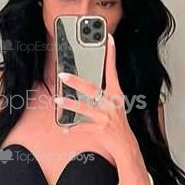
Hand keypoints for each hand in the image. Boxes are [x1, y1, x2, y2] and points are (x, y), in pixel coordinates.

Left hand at [54, 32, 137, 157]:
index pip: (113, 71)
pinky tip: (64, 129)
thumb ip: (103, 93)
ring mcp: (105, 117)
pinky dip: (72, 129)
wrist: (126, 145)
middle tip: (63, 75)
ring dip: (70, 104)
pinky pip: (82, 128)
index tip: (108, 40)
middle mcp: (111, 104)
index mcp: (116, 95)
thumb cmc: (118, 124)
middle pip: (92, 89)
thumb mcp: (114, 105)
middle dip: (76, 81)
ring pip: (84, 109)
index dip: (111, 55)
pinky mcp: (100, 130)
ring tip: (58, 100)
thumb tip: (86, 81)